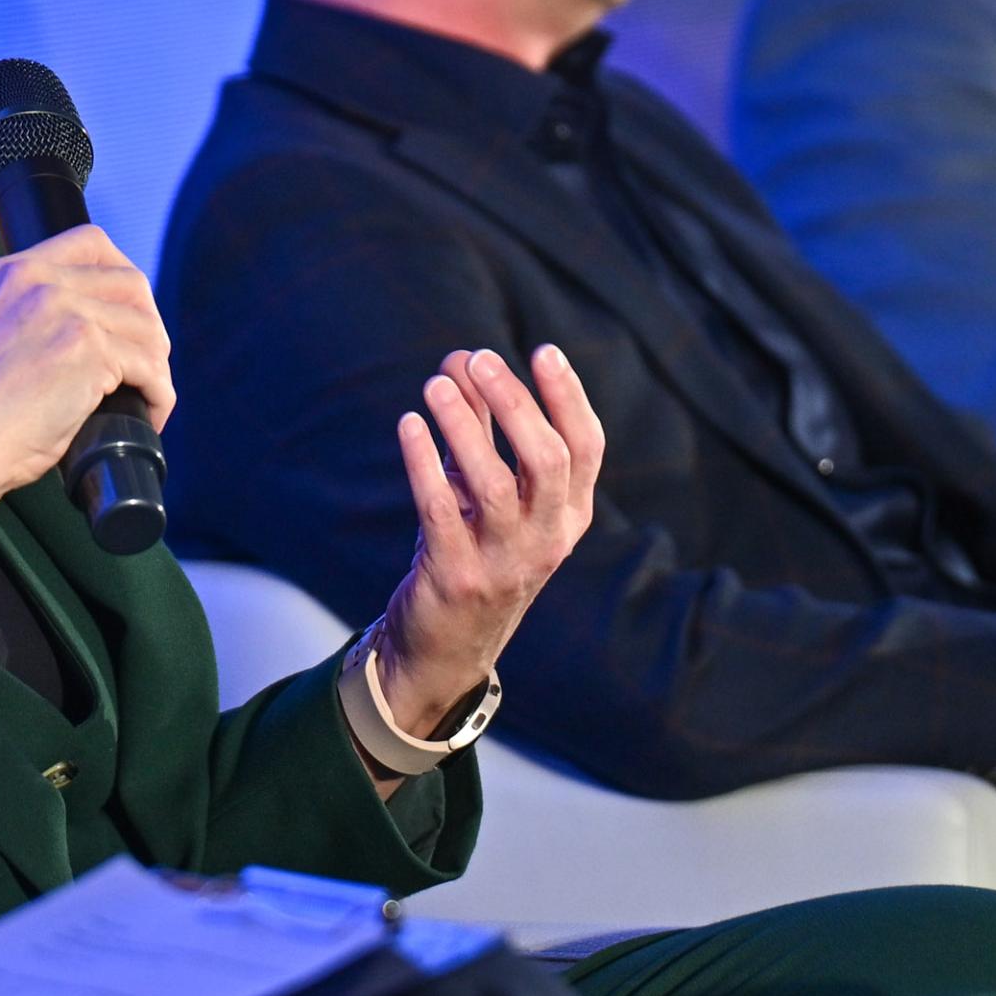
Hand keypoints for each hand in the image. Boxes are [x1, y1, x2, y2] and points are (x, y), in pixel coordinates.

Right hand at [0, 225, 173, 526]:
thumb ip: (34, 317)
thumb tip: (100, 329)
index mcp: (10, 272)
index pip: (91, 243)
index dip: (124, 275)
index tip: (133, 313)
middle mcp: (37, 280)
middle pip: (130, 282)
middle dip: (149, 325)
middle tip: (146, 366)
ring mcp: (65, 312)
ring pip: (147, 329)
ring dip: (156, 367)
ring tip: (146, 397)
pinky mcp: (88, 349)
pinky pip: (150, 368)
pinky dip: (158, 395)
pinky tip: (148, 415)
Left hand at [372, 347, 603, 737]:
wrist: (447, 645)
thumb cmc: (474, 550)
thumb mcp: (489, 492)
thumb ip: (483, 430)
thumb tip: (464, 359)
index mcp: (569, 516)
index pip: (586, 448)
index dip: (568, 398)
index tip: (543, 350)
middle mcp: (547, 540)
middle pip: (548, 461)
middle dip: (515, 404)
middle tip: (479, 359)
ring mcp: (505, 563)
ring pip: (494, 485)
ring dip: (464, 427)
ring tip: (435, 384)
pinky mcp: (458, 577)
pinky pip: (441, 511)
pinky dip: (424, 464)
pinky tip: (409, 426)